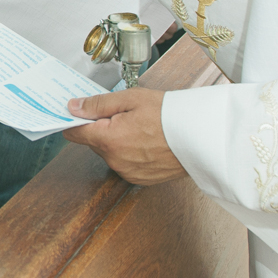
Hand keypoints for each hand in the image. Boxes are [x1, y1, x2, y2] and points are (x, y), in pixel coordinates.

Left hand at [64, 88, 186, 184]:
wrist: (203, 137)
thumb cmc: (171, 115)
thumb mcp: (131, 99)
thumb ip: (98, 104)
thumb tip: (73, 107)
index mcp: (109, 139)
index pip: (74, 133)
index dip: (74, 121)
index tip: (76, 113)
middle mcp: (115, 160)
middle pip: (93, 142)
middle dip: (102, 128)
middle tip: (124, 115)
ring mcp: (127, 171)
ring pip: (109, 153)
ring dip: (117, 141)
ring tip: (140, 128)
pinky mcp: (140, 179)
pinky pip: (124, 163)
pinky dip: (130, 153)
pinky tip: (147, 142)